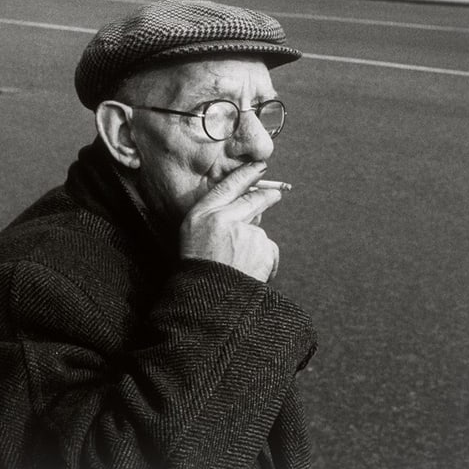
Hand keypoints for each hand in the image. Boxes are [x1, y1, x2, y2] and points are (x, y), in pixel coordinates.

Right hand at [179, 162, 281, 282]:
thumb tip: (248, 210)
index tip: (258, 166)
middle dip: (266, 195)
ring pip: (259, 231)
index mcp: (201, 215)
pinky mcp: (262, 248)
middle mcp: (223, 219)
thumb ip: (215, 219)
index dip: (245, 174)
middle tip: (275, 194)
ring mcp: (245, 233)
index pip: (227, 186)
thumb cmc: (199, 271)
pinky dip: (265, 261)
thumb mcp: (193, 238)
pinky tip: (250, 272)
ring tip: (240, 265)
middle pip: (252, 200)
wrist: (210, 303)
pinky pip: (269, 250)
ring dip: (256, 244)